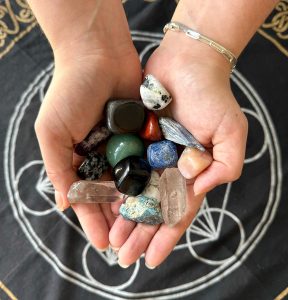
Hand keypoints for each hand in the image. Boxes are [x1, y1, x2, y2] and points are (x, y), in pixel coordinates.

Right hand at [33, 0, 141, 249]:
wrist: (98, 55)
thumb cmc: (70, 92)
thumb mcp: (52, 132)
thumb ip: (59, 169)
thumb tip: (65, 205)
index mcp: (79, 158)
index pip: (87, 197)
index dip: (93, 221)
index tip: (102, 245)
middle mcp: (102, 156)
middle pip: (112, 195)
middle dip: (118, 220)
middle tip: (127, 246)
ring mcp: (125, 147)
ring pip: (133, 183)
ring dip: (138, 206)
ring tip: (145, 231)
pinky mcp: (144, 135)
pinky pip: (148, 162)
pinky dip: (152, 180)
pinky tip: (160, 199)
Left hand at [109, 33, 247, 266]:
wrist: (187, 63)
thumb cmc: (212, 96)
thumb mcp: (232, 132)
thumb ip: (225, 165)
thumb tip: (197, 189)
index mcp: (193, 172)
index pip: (179, 212)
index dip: (166, 236)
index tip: (150, 259)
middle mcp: (170, 168)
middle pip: (153, 208)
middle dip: (140, 233)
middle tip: (123, 256)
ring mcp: (151, 156)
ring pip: (135, 194)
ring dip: (124, 217)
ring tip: (110, 240)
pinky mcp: (134, 141)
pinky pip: (122, 168)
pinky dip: (114, 188)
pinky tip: (104, 205)